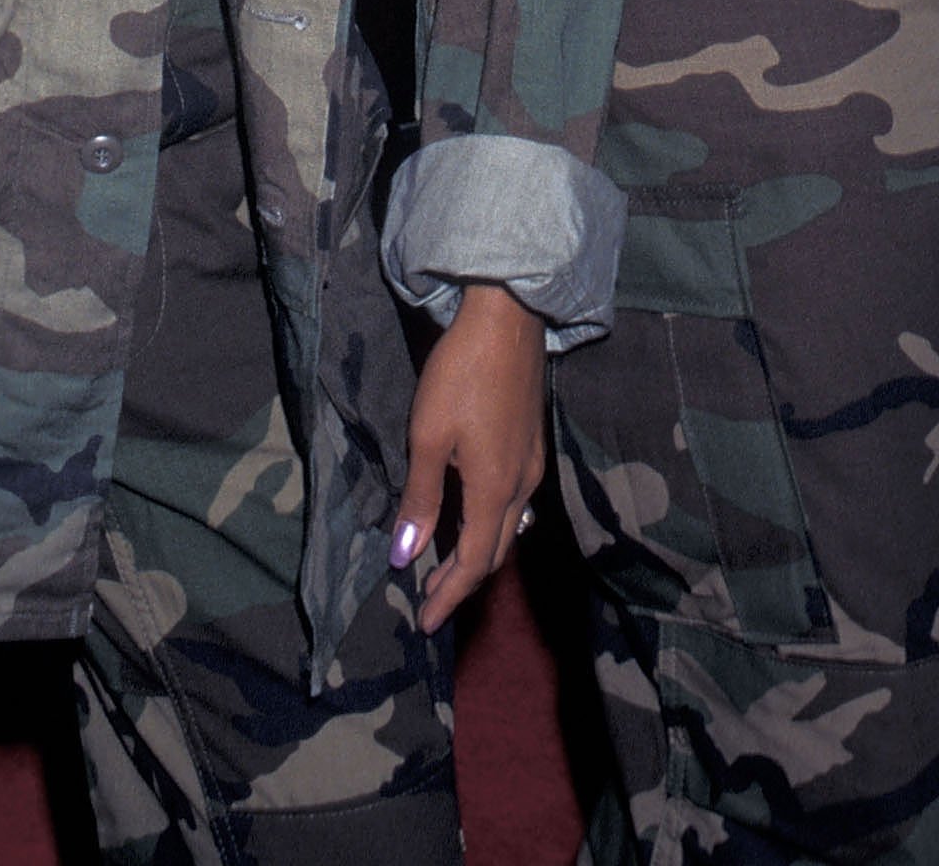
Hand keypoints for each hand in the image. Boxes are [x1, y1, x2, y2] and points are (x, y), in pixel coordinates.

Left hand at [388, 283, 545, 632]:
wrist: (507, 317)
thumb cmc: (461, 375)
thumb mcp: (428, 436)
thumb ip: (420, 498)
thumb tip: (406, 554)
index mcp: (494, 490)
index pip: (474, 563)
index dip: (449, 595)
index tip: (425, 622)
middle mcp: (522, 484)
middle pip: (497, 551)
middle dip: (464, 581)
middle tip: (431, 599)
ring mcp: (532, 462)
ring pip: (509, 526)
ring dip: (479, 553)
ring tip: (446, 564)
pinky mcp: (532, 441)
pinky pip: (514, 502)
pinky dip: (490, 524)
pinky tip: (472, 514)